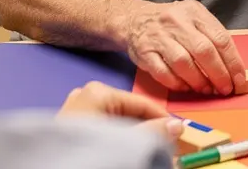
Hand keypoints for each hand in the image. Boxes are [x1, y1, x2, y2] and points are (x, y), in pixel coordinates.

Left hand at [59, 81, 183, 141]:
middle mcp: (86, 95)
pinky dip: (115, 140)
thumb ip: (153, 133)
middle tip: (161, 148)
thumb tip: (176, 126)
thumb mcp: (124, 142)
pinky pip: (101, 128)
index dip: (163, 120)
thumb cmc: (80, 154)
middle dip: (146, 131)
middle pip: (129, 112)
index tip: (178, 134)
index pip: (142, 103)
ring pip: (116, 122)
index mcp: (99, 92)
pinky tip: (121, 152)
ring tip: (140, 153)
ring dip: (131, 138)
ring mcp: (76, 109)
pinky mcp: (69, 125)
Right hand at [124, 0, 244, 95]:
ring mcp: (159, 36)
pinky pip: (163, 72)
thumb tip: (232, 68)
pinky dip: (177, 83)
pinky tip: (185, 87)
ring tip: (206, 90)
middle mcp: (177, 22)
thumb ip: (212, 37)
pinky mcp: (144, 52)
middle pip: (204, 51)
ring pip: (183, 62)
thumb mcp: (194, 19)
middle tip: (225, 89)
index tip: (239, 80)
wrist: (134, 20)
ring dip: (198, 81)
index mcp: (195, 12)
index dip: (233, 62)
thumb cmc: (171, 24)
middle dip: (218, 74)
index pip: (220, 38)